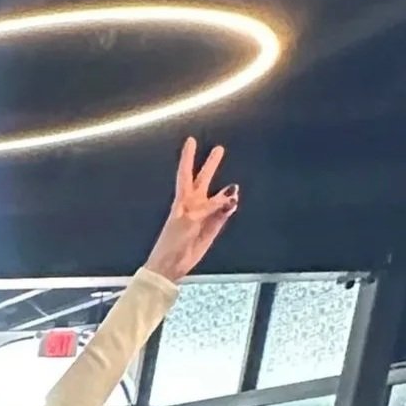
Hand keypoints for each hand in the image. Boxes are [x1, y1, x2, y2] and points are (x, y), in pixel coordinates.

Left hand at [142, 137, 239, 281]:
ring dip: (227, 192)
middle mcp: (194, 205)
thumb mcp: (189, 220)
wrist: (172, 264)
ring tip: (234, 188)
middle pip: (204, 180)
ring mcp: (205, 215)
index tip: (190, 141)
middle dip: (211, 165)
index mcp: (183, 200)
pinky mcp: (213, 227)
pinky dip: (229, 208)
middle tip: (219, 149)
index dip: (188, 157)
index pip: (186, 173)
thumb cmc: (172, 242)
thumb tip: (229, 196)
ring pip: (219, 198)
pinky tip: (234, 204)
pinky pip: (224, 213)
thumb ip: (209, 207)